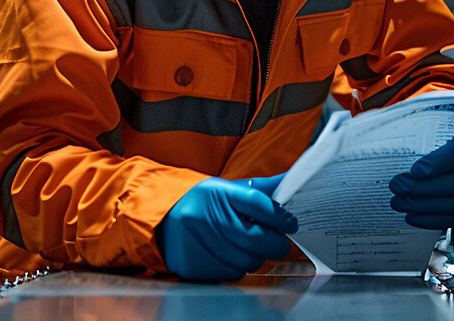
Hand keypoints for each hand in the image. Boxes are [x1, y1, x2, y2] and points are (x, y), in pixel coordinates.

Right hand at [158, 174, 297, 281]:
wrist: (161, 218)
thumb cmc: (202, 202)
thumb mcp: (227, 188)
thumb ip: (260, 189)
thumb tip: (292, 180)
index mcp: (218, 192)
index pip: (258, 204)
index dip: (280, 217)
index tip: (290, 223)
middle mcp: (206, 217)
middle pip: (256, 238)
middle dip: (276, 243)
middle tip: (280, 242)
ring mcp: (198, 243)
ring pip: (247, 260)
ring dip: (258, 257)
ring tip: (253, 248)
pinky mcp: (193, 265)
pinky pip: (232, 274)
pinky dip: (239, 267)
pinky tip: (233, 256)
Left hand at [389, 136, 453, 229]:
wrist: (448, 160)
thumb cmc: (434, 144)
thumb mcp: (428, 134)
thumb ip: (416, 135)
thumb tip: (389, 135)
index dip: (437, 164)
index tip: (415, 170)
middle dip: (421, 188)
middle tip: (396, 185)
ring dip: (421, 206)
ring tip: (397, 201)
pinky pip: (451, 219)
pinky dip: (429, 220)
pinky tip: (410, 215)